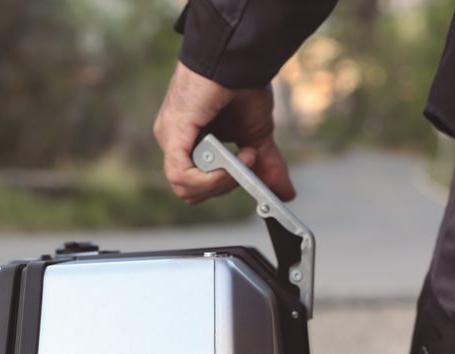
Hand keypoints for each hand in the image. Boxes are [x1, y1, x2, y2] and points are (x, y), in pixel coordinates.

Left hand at [153, 61, 295, 203]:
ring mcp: (170, 137)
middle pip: (191, 191)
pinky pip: (181, 176)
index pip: (197, 186)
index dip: (224, 187)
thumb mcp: (258, 136)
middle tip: (249, 160)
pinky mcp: (173, 133)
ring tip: (246, 155)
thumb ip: (266, 166)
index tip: (252, 177)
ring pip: (185, 188)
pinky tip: (233, 162)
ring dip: (223, 180)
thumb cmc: (243, 87)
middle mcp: (174, 141)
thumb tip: (285, 193)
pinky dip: (210, 179)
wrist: (240, 59)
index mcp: (189, 143)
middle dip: (225, 184)